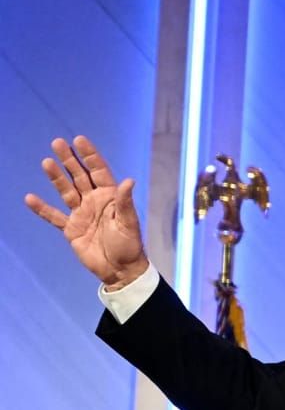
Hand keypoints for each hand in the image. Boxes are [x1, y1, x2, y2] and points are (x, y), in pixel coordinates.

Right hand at [24, 136, 149, 287]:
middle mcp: (94, 201)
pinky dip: (42, 208)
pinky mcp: (71, 229)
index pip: (98, 171)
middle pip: (79, 176)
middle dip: (69, 160)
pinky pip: (53, 216)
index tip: (79, 140)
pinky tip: (30, 198)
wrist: (119, 270)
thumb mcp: (128, 223)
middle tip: (57, 142)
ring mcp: (81, 214)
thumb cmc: (129, 245)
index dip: (89, 156)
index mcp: (110, 197)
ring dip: (56, 177)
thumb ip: (125, 202)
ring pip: (65, 191)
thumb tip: (128, 181)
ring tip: (46, 162)